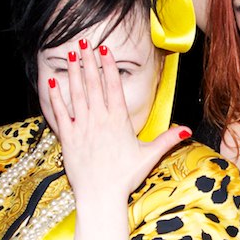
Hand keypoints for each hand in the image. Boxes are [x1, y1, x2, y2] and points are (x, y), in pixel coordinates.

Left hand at [43, 40, 188, 207]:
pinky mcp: (67, 138)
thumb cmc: (125, 177)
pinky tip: (53, 82)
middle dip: (88, 62)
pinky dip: (55, 97)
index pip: (113, 86)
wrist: (101, 195)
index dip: (108, 66)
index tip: (104, 50)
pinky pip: (60, 113)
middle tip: (83, 43)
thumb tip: (186, 129)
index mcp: (119, 120)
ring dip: (72, 72)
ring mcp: (82, 127)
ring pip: (76, 93)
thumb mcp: (149, 156)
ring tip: (69, 54)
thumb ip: (168, 140)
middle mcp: (99, 119)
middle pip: (93, 84)